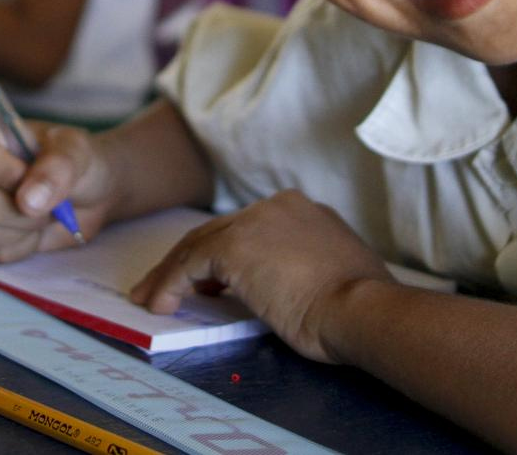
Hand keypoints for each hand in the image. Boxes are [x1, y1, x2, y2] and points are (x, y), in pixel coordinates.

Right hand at [0, 115, 118, 262]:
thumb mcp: (77, 150)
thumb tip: (28, 201)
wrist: (88, 194)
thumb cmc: (77, 160)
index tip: (32, 177)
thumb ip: (57, 167)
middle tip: (51, 199)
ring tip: (44, 210)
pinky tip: (34, 226)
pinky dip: (25, 244)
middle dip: (23, 209)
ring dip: (26, 228)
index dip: (0, 173)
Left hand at [128, 190, 393, 362]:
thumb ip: (302, 268)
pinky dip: (170, 283)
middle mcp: (276, 207)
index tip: (208, 285)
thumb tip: (280, 285)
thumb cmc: (358, 307)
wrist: (363, 309)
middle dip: (187, 262)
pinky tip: (162, 304)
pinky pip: (189, 264)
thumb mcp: (330, 274)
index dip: (222, 257)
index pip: (248, 230)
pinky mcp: (234, 246)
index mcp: (302, 211)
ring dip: (170, 274)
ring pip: (199, 245)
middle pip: (218, 232)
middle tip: (165, 289)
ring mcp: (255, 222)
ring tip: (152, 299)